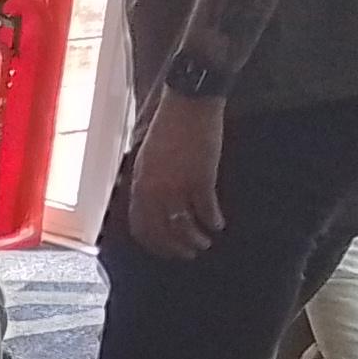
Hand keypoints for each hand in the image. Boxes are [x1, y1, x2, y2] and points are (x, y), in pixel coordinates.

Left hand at [126, 90, 227, 259]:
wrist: (188, 104)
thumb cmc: (167, 127)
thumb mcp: (146, 158)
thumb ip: (145, 183)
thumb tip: (149, 206)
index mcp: (139, 185)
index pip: (141, 227)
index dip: (153, 244)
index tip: (165, 251)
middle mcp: (154, 191)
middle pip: (162, 233)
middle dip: (175, 248)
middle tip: (188, 254)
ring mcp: (177, 186)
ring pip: (184, 227)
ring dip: (195, 240)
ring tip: (204, 243)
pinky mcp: (201, 179)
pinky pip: (206, 210)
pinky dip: (213, 220)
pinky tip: (218, 224)